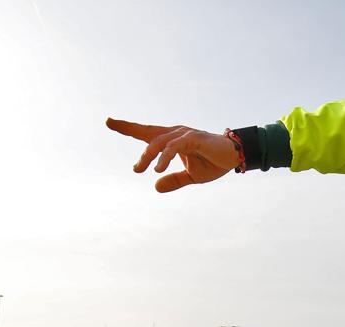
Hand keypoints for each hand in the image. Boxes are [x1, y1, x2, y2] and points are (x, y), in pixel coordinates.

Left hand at [106, 119, 241, 192]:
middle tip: (113, 131)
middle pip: (148, 133)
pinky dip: (164, 157)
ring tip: (138, 169)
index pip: (147, 133)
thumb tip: (155, 186)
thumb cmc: (213, 163)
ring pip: (159, 142)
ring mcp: (184, 135)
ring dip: (147, 156)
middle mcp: (176, 134)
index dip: (128, 127)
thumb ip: (173, 180)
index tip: (109, 121)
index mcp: (173, 140)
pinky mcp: (193, 139)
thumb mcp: (191, 176)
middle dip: (128, 128)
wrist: (234, 158)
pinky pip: (174, 147)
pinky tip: (158, 168)